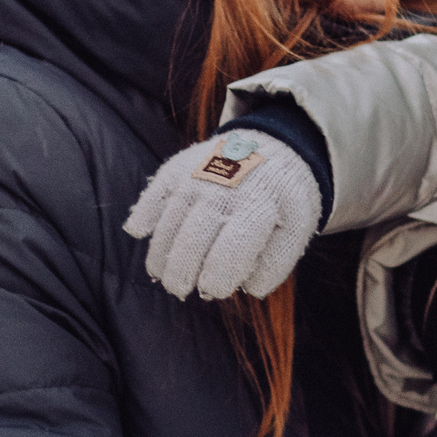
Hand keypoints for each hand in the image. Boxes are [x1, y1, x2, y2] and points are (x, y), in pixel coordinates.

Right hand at [123, 131, 320, 299]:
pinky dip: (143, 216)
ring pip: (167, 225)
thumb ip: (277, 262)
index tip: (212, 291)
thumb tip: (248, 288)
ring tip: (163, 276)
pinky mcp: (177, 169)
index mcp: (259, 207)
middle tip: (179, 290)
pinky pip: (152, 196)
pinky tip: (140, 233)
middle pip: (191, 243)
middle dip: (180, 275)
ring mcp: (197, 177)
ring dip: (160, 256)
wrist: (273, 146)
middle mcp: (224, 190)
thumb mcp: (297, 227)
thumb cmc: (282, 199)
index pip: (230, 252)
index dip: (216, 280)